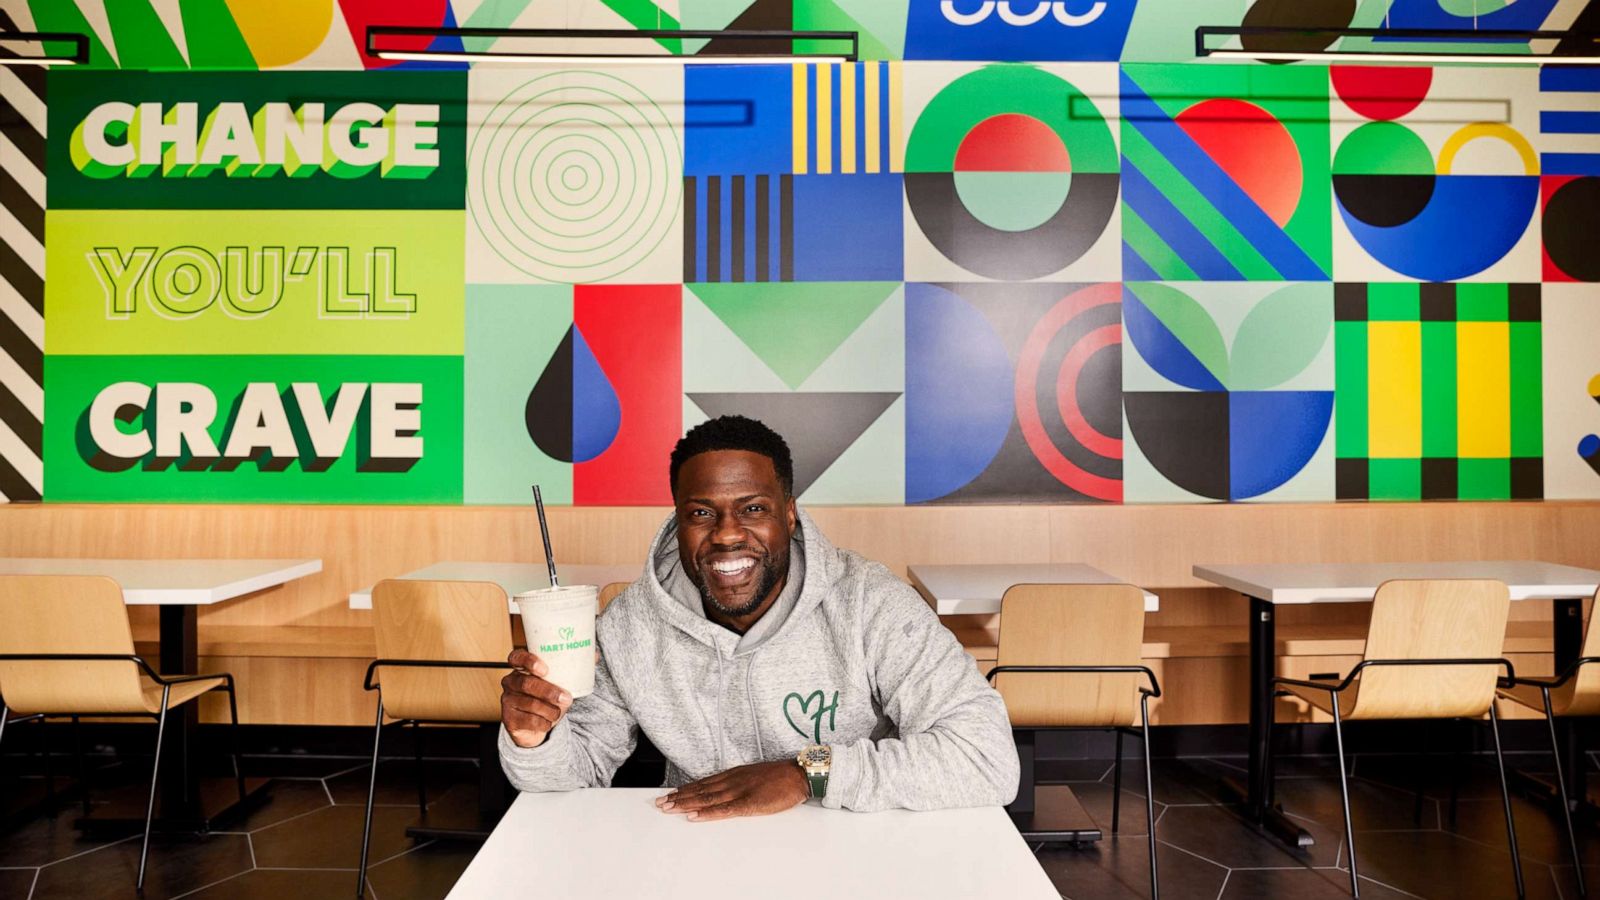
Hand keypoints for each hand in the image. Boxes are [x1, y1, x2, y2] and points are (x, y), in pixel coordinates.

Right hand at [500, 649, 572, 747]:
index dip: (528, 661)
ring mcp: (507, 700)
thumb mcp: (559, 682)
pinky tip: (548, 723)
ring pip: (530, 704)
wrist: (536, 726)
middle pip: (527, 684)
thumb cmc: (548, 698)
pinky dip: (543, 723)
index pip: (517, 657)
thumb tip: (594, 655)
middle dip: (549, 692)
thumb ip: (574, 668)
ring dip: (550, 710)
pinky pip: (528, 721)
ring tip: (558, 712)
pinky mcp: (509, 719)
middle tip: (566, 698)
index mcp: (521, 668)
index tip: (545, 670)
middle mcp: (511, 682)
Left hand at [654, 760, 809, 821]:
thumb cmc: (780, 777)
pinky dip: (706, 814)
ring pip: (706, 799)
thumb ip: (739, 782)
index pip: (703, 782)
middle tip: (660, 802)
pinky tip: (693, 817)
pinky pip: (723, 810)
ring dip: (685, 804)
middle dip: (678, 796)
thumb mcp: (754, 775)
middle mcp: (731, 781)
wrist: (798, 774)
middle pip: (699, 790)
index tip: (670, 793)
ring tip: (668, 808)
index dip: (685, 788)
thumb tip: (725, 790)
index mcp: (733, 775)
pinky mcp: (748, 803)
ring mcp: (738, 792)